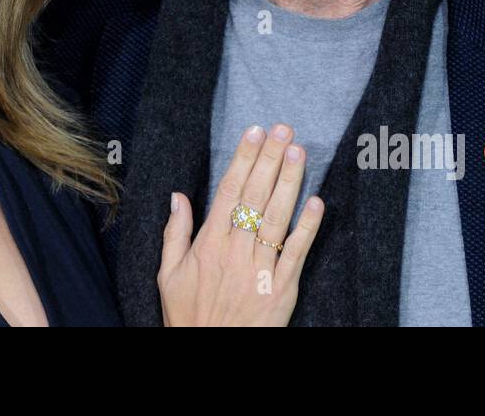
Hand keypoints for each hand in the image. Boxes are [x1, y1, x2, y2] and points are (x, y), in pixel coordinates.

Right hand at [157, 123, 323, 325]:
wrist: (209, 355)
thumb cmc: (188, 316)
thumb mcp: (168, 274)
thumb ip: (174, 233)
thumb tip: (177, 196)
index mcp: (208, 244)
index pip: (229, 190)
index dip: (243, 159)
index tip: (254, 132)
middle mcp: (235, 251)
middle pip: (255, 196)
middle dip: (269, 159)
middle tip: (282, 129)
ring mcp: (259, 270)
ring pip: (277, 218)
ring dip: (289, 183)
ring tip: (298, 152)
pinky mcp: (280, 290)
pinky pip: (296, 254)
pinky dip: (308, 228)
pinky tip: (316, 203)